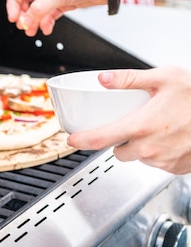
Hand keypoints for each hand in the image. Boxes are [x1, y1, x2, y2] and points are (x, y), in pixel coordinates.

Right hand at [6, 0, 106, 36]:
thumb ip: (39, 9)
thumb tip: (25, 21)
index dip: (13, 3)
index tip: (14, 17)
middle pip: (26, 0)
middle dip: (24, 14)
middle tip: (23, 25)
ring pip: (38, 8)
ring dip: (34, 20)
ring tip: (32, 31)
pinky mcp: (64, 1)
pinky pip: (49, 13)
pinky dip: (46, 22)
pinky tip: (46, 28)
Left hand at [67, 67, 190, 173]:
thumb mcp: (166, 78)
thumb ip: (130, 79)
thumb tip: (103, 79)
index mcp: (141, 126)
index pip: (99, 140)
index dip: (80, 141)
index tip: (71, 140)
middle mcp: (149, 148)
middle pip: (118, 150)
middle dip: (120, 139)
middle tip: (134, 123)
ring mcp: (163, 161)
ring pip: (138, 157)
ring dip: (141, 146)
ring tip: (159, 127)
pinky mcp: (176, 168)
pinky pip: (158, 163)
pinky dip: (160, 152)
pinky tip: (172, 138)